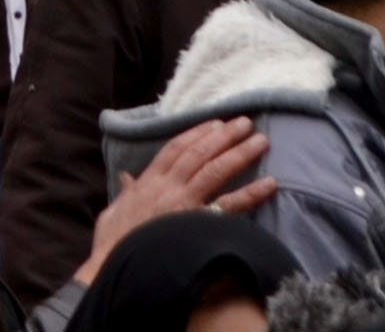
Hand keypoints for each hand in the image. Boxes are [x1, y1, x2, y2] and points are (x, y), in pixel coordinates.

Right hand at [73, 118, 273, 285]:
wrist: (119, 262)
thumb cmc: (115, 239)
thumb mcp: (115, 209)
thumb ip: (125, 191)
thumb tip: (126, 179)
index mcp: (148, 181)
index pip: (174, 149)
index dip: (195, 134)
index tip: (213, 123)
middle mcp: (168, 186)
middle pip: (199, 153)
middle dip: (222, 136)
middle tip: (244, 122)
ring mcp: (184, 202)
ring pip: (215, 170)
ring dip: (238, 153)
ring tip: (259, 140)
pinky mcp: (198, 222)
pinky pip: (229, 205)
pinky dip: (251, 193)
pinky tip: (270, 183)